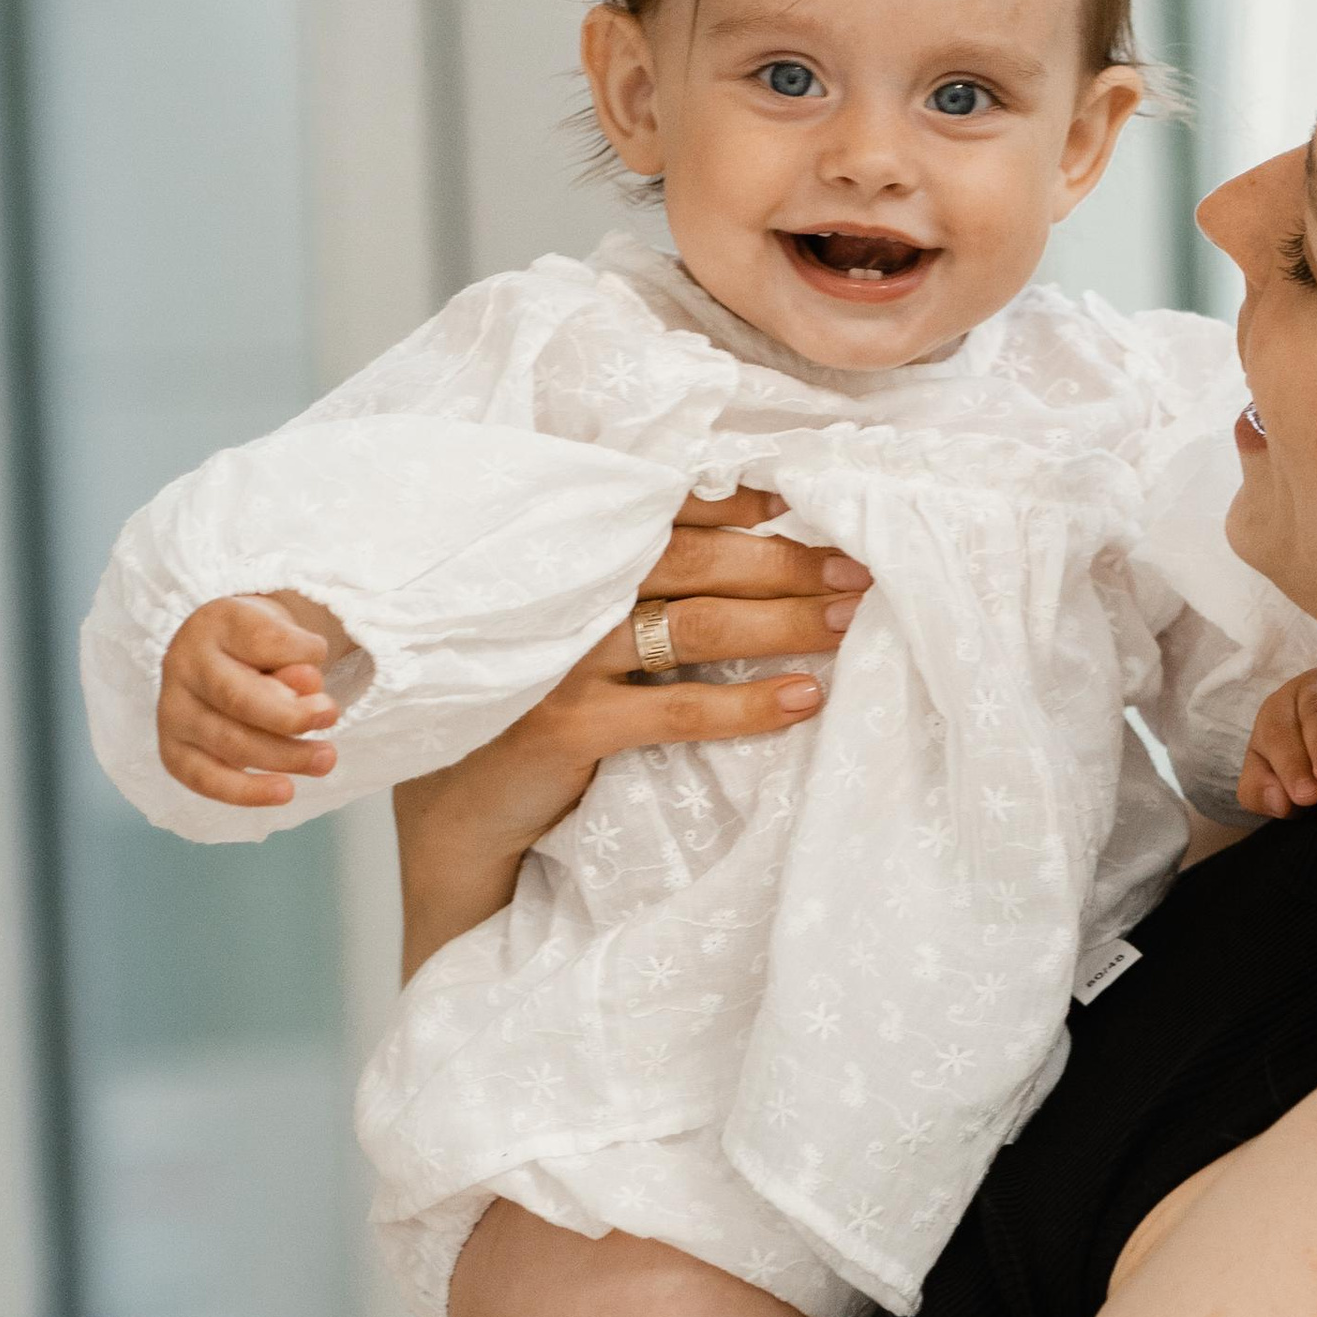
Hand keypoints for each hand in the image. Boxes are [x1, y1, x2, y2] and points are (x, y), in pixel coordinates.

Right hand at [158, 591, 345, 807]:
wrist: (219, 654)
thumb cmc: (259, 645)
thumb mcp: (284, 636)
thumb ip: (297, 657)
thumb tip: (308, 685)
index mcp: (215, 623)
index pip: (262, 640)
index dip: (302, 654)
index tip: (323, 659)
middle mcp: (183, 665)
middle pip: (240, 699)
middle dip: (293, 717)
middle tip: (332, 717)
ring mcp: (173, 710)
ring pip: (229, 743)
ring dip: (285, 757)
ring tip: (325, 759)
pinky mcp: (172, 748)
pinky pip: (205, 778)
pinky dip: (246, 791)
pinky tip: (285, 791)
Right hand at [396, 491, 868, 973]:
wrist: (457, 815)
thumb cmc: (532, 712)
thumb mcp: (574, 639)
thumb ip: (633, 592)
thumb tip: (752, 552)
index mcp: (571, 562)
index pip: (661, 512)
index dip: (734, 502)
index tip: (803, 501)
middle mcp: (566, 595)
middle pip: (696, 562)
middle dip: (785, 563)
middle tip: (858, 570)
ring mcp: (564, 659)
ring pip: (697, 625)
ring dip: (783, 622)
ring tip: (846, 622)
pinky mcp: (566, 726)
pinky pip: (677, 710)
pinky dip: (747, 705)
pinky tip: (802, 701)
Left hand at [1237, 662, 1316, 819]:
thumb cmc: (1316, 750)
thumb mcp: (1281, 772)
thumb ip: (1263, 791)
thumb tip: (1280, 803)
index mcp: (1274, 721)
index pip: (1270, 746)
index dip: (1286, 771)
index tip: (1304, 799)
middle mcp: (1296, 699)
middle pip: (1290, 726)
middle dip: (1301, 759)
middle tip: (1316, 790)